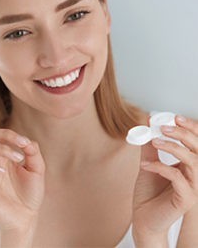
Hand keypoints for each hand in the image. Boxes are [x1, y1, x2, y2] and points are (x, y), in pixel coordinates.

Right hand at [0, 95, 44, 232]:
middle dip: (6, 135)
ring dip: (2, 150)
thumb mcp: (38, 167)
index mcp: (1, 152)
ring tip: (17, 160)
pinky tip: (2, 170)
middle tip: (23, 144)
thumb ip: (32, 150)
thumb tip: (25, 140)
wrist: (27, 217)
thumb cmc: (30, 192)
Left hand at [132, 115, 197, 236]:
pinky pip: (178, 178)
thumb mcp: (148, 164)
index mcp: (188, 166)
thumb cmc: (148, 193)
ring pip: (193, 162)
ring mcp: (193, 188)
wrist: (142, 218)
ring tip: (154, 141)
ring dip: (173, 148)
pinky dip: (160, 167)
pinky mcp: (186, 199)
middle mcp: (194, 176)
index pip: (196, 144)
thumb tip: (147, 126)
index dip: (190, 129)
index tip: (174, 117)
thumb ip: (150, 147)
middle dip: (183, 134)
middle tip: (164, 127)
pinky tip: (145, 165)